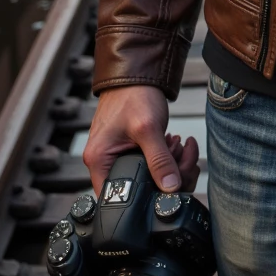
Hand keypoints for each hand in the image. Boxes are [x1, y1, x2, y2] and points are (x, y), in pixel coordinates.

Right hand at [83, 85, 200, 195]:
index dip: (139, 201)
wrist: (137, 75)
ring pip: (147, 178)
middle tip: (177, 159)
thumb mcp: (149, 129)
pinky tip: (172, 143)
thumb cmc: (134, 95)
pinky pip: (150, 165)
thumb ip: (159, 160)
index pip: (113, 199)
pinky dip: (164, 158)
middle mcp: (104, 162)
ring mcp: (117, 157)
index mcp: (99, 161)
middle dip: (162, 178)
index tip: (162, 191)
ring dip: (168, 165)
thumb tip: (170, 188)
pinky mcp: (130, 151)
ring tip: (176, 145)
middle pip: (135, 190)